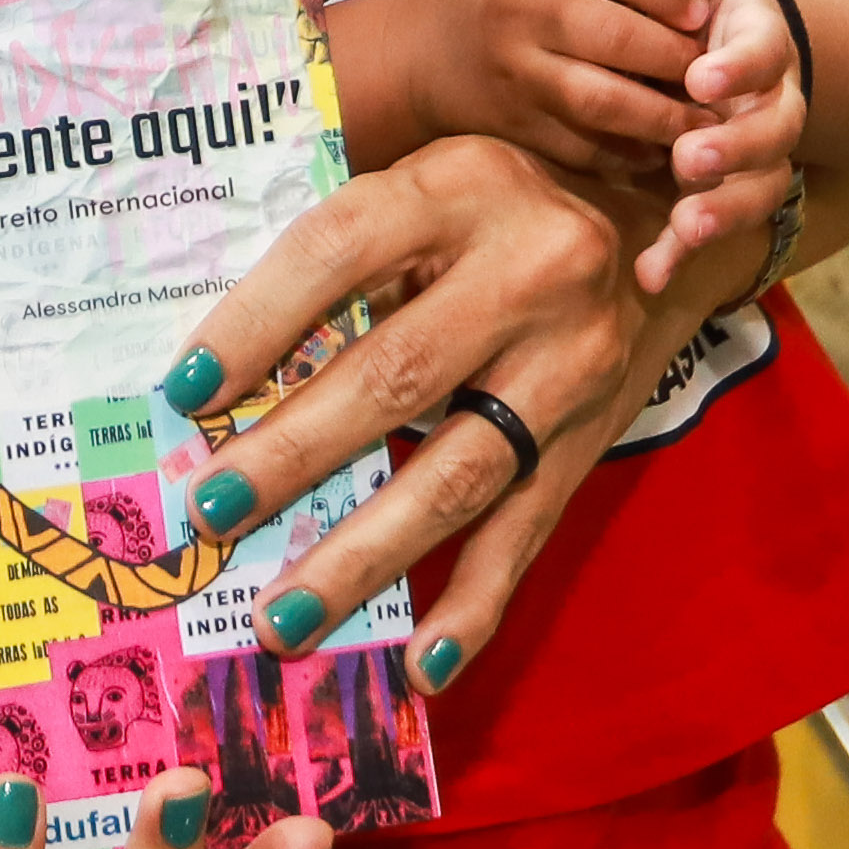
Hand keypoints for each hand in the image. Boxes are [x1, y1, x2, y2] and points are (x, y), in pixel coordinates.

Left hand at [143, 134, 769, 693]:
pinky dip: (474, 606)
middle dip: (293, 456)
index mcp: (460, 187)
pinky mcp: (594, 437)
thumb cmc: (498, 205)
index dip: (255, 324)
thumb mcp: (428, 183)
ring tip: (280, 621)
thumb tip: (214, 370)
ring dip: (362, 557)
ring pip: (456, 474)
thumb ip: (343, 254)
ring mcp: (571, 364)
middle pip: (396, 376)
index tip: (184, 392)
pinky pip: (527, 530)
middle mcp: (531, 270)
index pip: (336, 252)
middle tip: (211, 514)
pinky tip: (421, 665)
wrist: (665, 222)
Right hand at [367, 0, 753, 173]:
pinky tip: (661, 149)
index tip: (708, 9)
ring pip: (601, 99)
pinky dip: (629, 153)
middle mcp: (520, 14)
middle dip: (677, 55)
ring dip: (663, 115)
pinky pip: (581, 146)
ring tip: (705, 121)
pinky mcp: (515, 129)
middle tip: (722, 72)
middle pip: (613, 33)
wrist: (412, 57)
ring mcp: (515, 76)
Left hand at [630, 0, 802, 296]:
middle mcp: (772, 103)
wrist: (715, 43)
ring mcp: (754, 154)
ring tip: (684, 226)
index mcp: (762, 43)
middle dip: (735, 148)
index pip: (763, 53)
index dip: (738, 66)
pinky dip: (681, 253)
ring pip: (759, 190)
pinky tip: (650, 274)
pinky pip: (712, 227)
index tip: (700, 77)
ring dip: (723, 210)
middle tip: (689, 158)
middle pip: (774, 132)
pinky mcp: (724, 191)